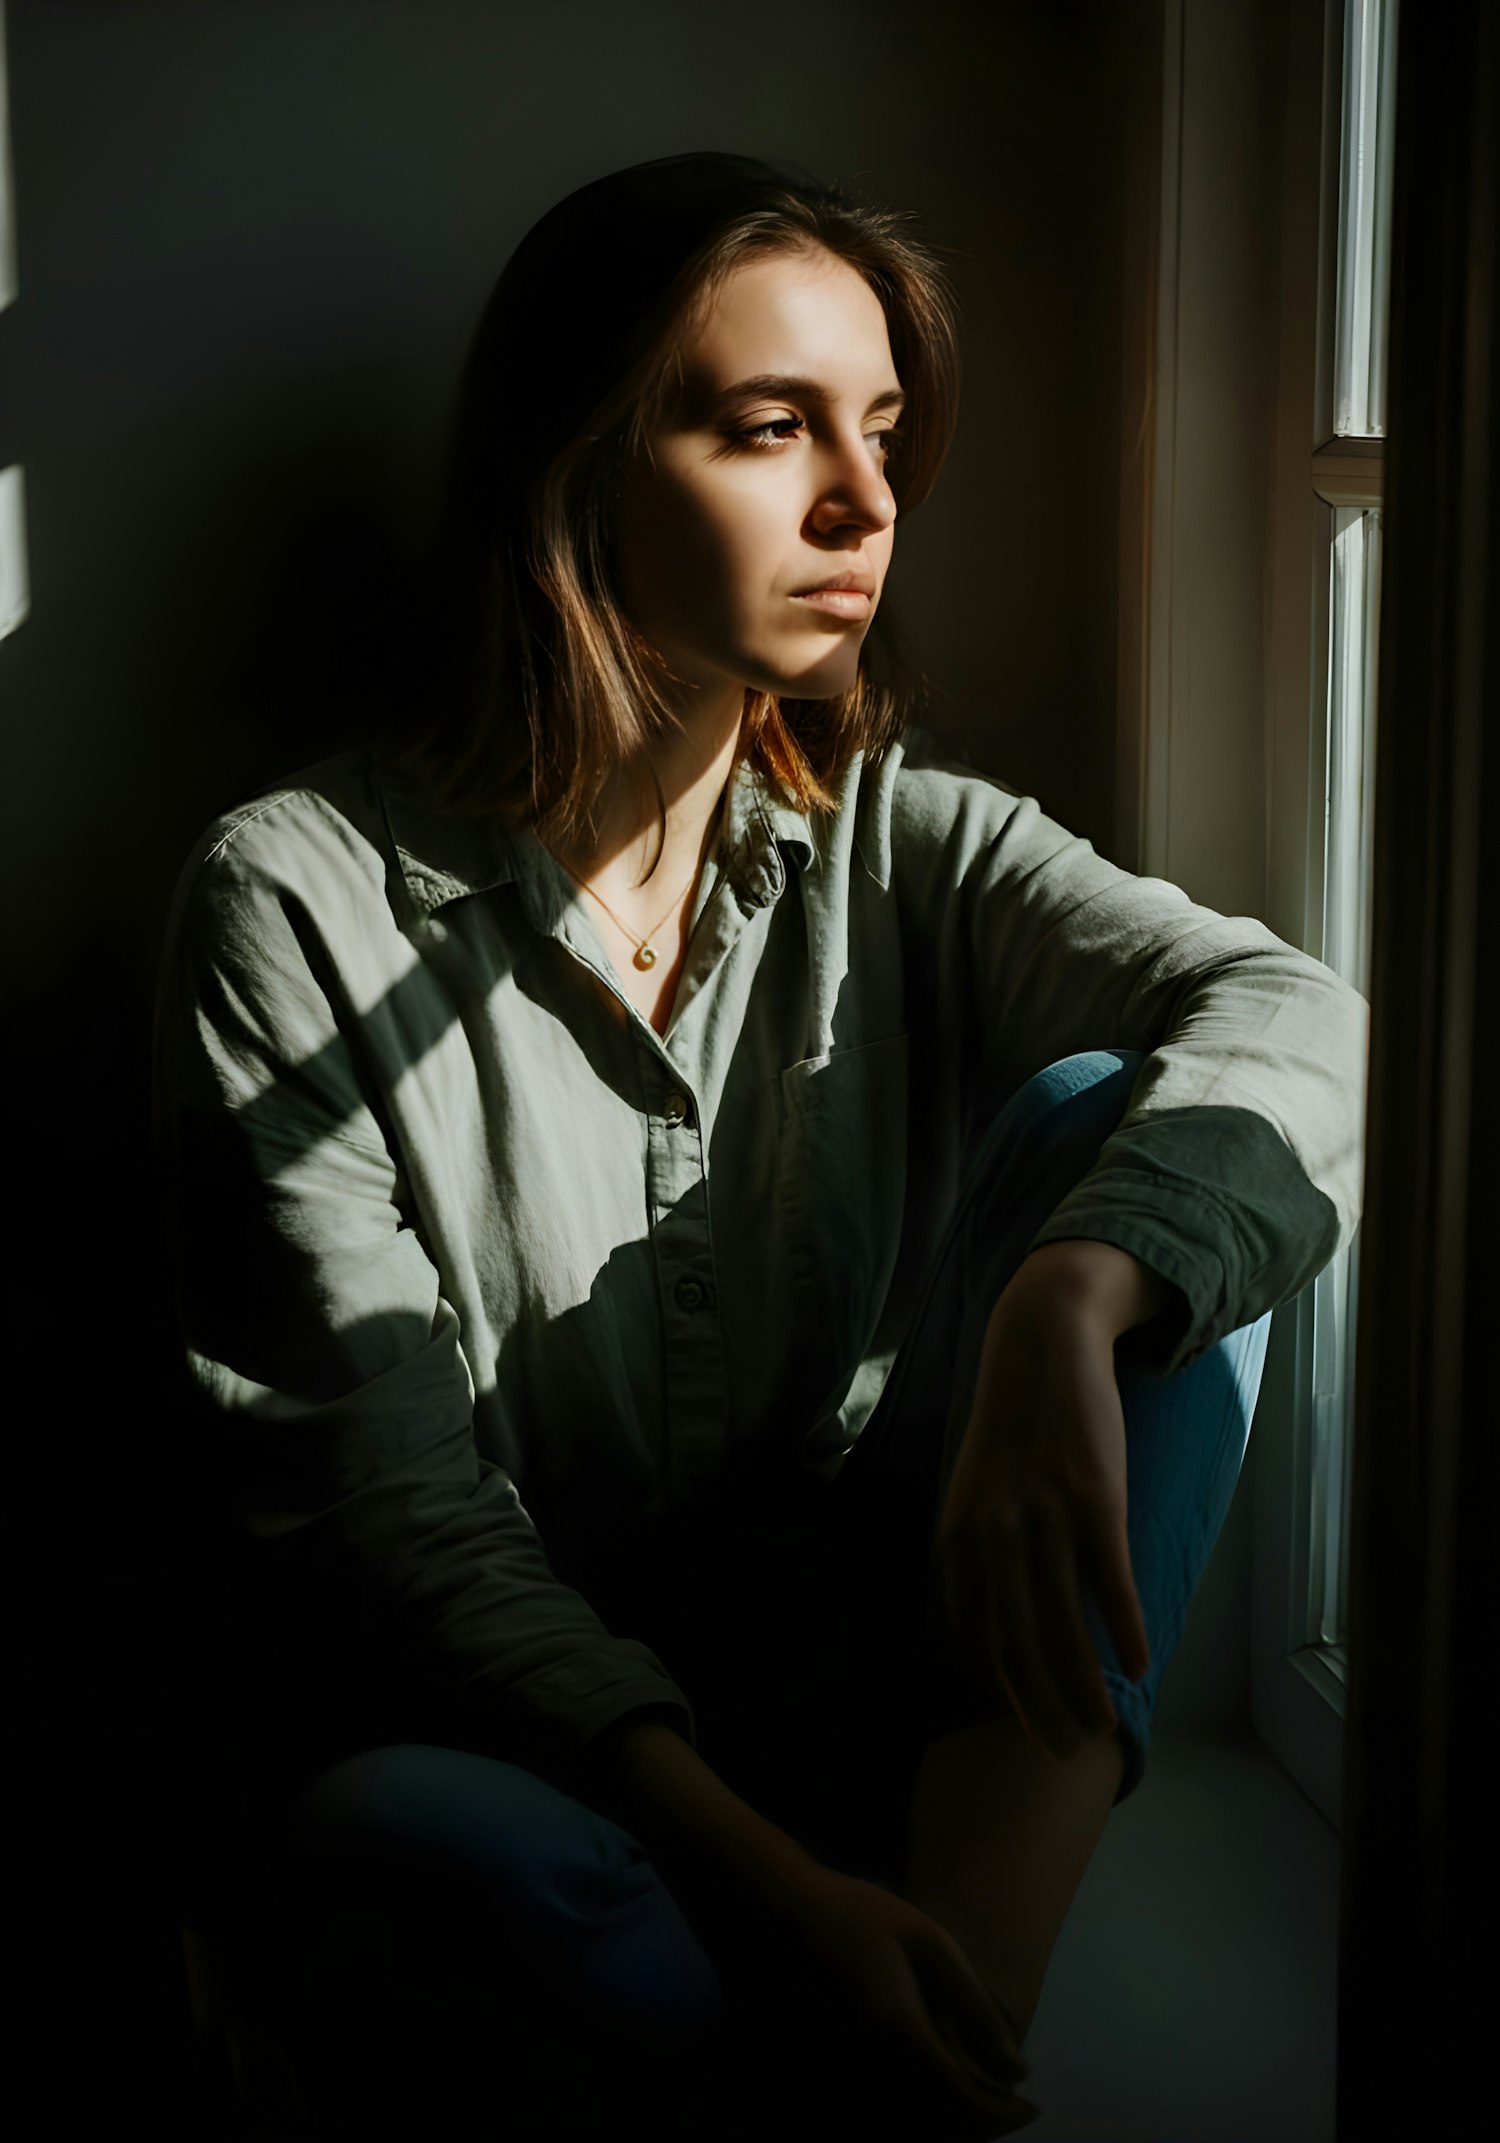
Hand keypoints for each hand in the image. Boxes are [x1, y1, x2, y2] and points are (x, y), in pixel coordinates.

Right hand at [752, 1862, 1038, 2135]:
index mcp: (902, 2028)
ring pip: (917, 2119)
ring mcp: (858, 2061)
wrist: (788, 1909)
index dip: (1002, 2114)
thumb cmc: (860, 1910)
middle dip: (985, 2123)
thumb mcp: (928, 1939)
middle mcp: (877, 2058)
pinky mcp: (849, 2055)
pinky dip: (932, 2105)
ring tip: (992, 2097)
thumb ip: (972, 2000)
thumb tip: (1013, 2059)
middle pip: (940, 2122)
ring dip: (959, 2119)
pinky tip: (950, 2081)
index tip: (1033, 2106)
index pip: (962, 2099)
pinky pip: (898, 2100)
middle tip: (1017, 2107)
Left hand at [936, 1266, 1151, 1759]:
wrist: (1041, 1344)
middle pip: (1019, 1646)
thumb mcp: (974, 1490)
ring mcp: (1045, 1518)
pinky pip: (1111, 1583)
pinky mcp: (1094, 1499)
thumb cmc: (1012, 1425)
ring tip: (1105, 1725)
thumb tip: (990, 1623)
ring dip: (1087, 1688)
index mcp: (958, 1537)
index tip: (1024, 1727)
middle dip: (1042, 1710)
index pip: (974, 1638)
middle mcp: (994, 1535)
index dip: (1000, 1692)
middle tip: (1066, 1751)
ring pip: (1067, 1627)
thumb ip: (977, 1553)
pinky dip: (1127, 1632)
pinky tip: (1139, 1666)